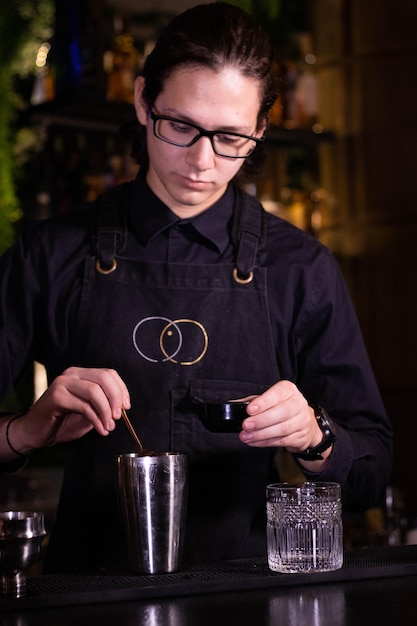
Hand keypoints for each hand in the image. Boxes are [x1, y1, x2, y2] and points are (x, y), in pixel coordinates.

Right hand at [8, 367, 130, 454]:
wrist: (33, 433)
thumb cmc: (61, 423)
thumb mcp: (88, 412)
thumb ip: (102, 405)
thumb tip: (122, 407)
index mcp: (81, 374)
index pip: (108, 374)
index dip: (122, 389)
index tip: (127, 407)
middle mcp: (72, 374)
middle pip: (104, 378)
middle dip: (116, 399)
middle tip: (118, 417)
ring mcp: (63, 384)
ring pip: (95, 391)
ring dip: (106, 411)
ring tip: (109, 426)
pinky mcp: (56, 397)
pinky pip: (84, 406)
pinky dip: (96, 419)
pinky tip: (100, 430)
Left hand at [239, 380, 323, 454]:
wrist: (305, 424)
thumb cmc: (282, 408)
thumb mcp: (269, 399)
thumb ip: (253, 401)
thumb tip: (234, 405)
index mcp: (289, 390)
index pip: (278, 394)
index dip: (263, 402)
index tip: (250, 409)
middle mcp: (299, 403)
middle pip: (282, 413)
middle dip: (261, 421)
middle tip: (246, 425)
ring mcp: (303, 421)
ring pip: (282, 429)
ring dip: (261, 434)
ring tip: (247, 436)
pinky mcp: (302, 436)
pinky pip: (282, 441)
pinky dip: (266, 442)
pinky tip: (255, 442)